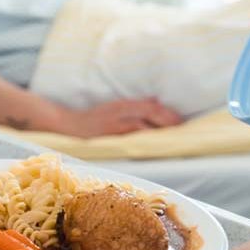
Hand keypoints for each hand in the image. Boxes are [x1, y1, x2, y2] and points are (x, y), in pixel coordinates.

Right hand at [57, 98, 182, 137]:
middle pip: (150, 114)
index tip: (180, 121)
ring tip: (170, 140)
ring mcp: (114, 126)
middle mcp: (120, 113)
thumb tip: (156, 102)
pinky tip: (151, 148)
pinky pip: (129, 141)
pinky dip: (142, 143)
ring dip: (157, 133)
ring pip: (142, 128)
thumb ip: (135, 106)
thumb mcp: (114, 107)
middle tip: (181, 131)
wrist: (68, 126)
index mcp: (123, 105)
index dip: (167, 113)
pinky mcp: (108, 139)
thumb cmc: (92, 119)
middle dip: (167, 122)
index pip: (151, 106)